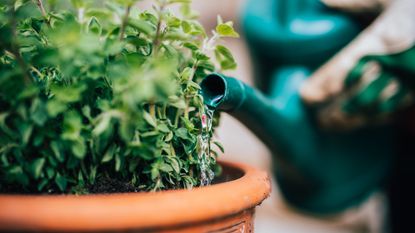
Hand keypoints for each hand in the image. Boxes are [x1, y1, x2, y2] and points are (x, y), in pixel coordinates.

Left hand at [300, 0, 414, 129]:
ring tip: (330, 125)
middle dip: (335, 111)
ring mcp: (414, 78)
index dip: (325, 84)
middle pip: (360, 95)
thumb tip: (323, 2)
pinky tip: (360, 121)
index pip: (348, 67)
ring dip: (352, 120)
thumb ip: (356, 0)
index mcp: (387, 37)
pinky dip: (376, 117)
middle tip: (315, 119)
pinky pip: (397, 106)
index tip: (306, 96)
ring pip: (378, 107)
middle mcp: (400, 62)